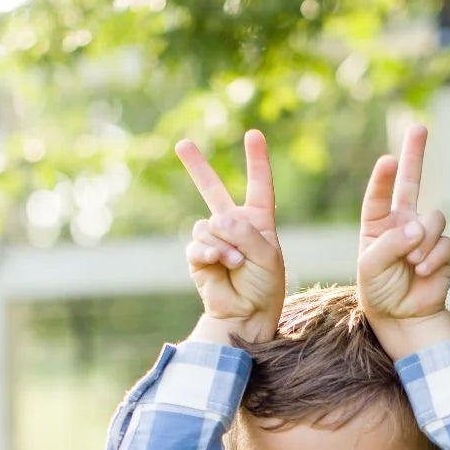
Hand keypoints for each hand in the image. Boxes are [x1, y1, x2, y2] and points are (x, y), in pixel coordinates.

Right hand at [175, 129, 284, 342]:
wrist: (246, 314)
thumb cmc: (265, 286)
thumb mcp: (267, 255)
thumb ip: (244, 232)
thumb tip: (214, 220)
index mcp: (258, 222)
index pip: (259, 185)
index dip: (257, 160)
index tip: (254, 135)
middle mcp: (234, 226)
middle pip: (213, 191)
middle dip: (197, 167)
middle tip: (182, 144)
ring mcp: (214, 240)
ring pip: (207, 224)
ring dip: (222, 243)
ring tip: (235, 263)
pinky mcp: (198, 256)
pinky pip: (197, 243)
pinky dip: (210, 252)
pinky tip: (220, 263)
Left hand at [357, 124, 449, 357]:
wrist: (403, 317)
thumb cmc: (379, 291)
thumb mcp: (372, 267)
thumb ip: (391, 243)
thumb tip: (419, 226)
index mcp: (378, 223)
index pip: (380, 194)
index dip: (384, 178)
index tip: (388, 161)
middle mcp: (402, 223)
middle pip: (412, 182)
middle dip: (416, 154)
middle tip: (419, 128)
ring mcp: (425, 235)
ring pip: (434, 218)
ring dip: (424, 240)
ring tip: (413, 263)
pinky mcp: (444, 251)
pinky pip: (446, 243)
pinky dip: (434, 257)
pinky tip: (423, 271)